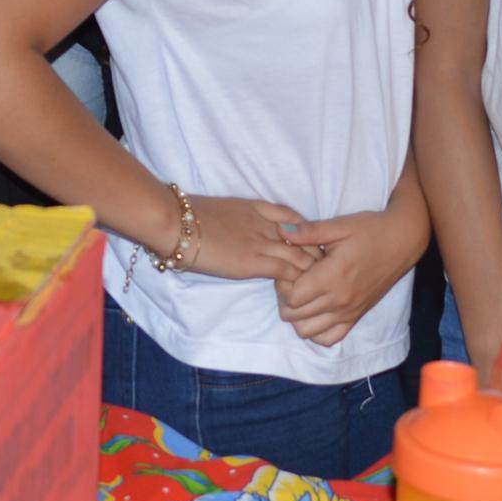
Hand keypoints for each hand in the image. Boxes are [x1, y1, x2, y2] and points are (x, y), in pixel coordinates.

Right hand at [174, 195, 315, 283]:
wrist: (175, 222)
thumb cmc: (188, 215)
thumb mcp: (222, 208)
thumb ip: (239, 218)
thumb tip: (240, 231)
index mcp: (258, 208)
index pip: (296, 219)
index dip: (308, 234)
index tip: (313, 248)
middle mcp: (266, 224)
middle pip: (307, 239)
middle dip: (318, 255)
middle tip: (326, 271)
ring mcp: (261, 243)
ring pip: (301, 257)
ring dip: (312, 273)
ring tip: (319, 287)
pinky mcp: (254, 263)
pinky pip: (287, 273)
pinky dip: (296, 283)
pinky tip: (300, 293)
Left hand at [274, 205, 423, 347]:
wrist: (402, 241)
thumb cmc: (370, 230)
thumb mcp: (339, 225)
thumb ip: (308, 232)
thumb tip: (280, 230)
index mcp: (333, 277)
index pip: (292, 297)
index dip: (283, 283)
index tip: (290, 268)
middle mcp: (340, 300)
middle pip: (294, 316)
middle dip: (285, 298)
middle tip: (293, 279)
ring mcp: (348, 312)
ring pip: (307, 331)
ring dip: (298, 315)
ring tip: (303, 294)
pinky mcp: (356, 317)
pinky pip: (328, 339)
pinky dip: (316, 330)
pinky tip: (316, 309)